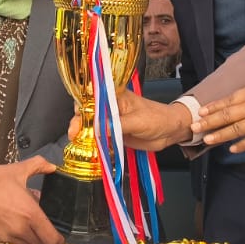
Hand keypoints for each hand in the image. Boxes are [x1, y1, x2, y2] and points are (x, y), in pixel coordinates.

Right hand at [0, 157, 62, 243]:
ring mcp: (5, 236)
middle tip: (40, 224)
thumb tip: (51, 166)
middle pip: (39, 243)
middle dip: (42, 235)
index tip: (59, 235)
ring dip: (27, 236)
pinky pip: (7, 241)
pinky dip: (10, 235)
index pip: (52, 238)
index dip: (58, 238)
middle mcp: (20, 230)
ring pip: (24, 243)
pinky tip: (5, 220)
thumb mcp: (17, 170)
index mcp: (31, 215)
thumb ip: (38, 166)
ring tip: (21, 220)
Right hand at [71, 90, 192, 151]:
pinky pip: (99, 137)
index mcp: (115, 96)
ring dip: (83, 134)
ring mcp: (110, 121)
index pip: (92, 98)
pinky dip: (92, 142)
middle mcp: (110, 107)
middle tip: (74, 134)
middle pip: (87, 112)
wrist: (169, 131)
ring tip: (78, 142)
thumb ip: (117, 125)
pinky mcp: (113, 133)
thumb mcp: (138, 121)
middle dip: (78, 122)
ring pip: (91, 126)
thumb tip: (98, 130)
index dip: (81, 107)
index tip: (76, 119)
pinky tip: (88, 147)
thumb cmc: (157, 118)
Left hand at [198, 74, 244, 152]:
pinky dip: (242, 145)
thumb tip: (243, 100)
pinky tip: (232, 149)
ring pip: (236, 129)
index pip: (229, 100)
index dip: (213, 107)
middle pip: (227, 115)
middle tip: (195, 127)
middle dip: (209, 121)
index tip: (201, 111)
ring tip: (208, 140)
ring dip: (220, 135)